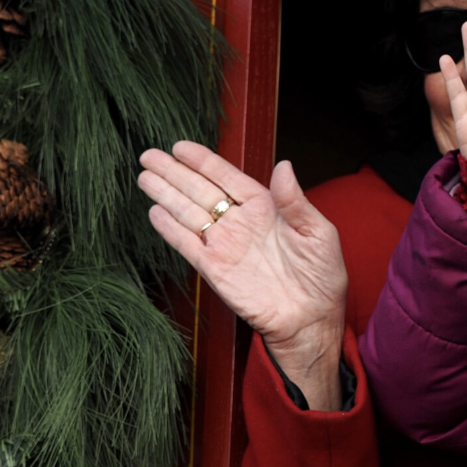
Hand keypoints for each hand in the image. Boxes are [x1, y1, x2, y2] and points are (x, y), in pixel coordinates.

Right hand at [137, 142, 347, 410]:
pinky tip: (154, 213)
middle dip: (174, 172)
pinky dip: (171, 230)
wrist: (310, 319)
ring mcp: (225, 245)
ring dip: (166, 195)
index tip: (179, 147)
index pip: (227, 177)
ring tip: (144, 177)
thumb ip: (296, 201)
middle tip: (149, 155)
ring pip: (189, 213)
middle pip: (200, 191)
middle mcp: (240, 223)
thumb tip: (284, 165)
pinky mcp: (215, 269)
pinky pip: (188, 245)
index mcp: (265, 207)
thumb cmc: (322, 276)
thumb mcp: (318, 232)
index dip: (202, 161)